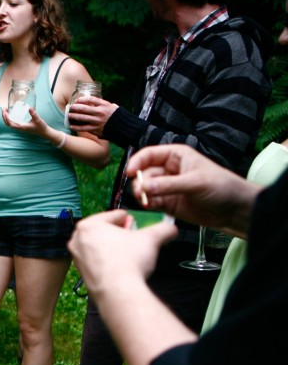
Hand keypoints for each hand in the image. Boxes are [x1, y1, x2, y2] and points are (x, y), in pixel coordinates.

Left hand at [2, 105, 49, 136]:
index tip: (5, 112)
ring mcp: (20, 127)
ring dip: (6, 117)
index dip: (6, 118)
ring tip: (5, 110)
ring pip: (10, 123)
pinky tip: (12, 113)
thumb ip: (33, 114)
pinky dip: (10, 117)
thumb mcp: (37, 119)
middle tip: (3, 109)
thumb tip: (29, 107)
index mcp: (21, 127)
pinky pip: (13, 122)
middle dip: (4, 116)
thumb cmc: (41, 127)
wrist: (44, 132)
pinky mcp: (22, 125)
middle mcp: (19, 127)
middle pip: (8, 123)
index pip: (10, 124)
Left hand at [67, 95, 117, 135]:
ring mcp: (97, 121)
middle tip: (70, 107)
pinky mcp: (96, 129)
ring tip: (69, 115)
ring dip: (73, 116)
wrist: (123, 127)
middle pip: (84, 108)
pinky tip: (72, 125)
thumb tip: (92, 101)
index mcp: (104, 105)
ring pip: (82, 118)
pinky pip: (84, 128)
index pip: (90, 99)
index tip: (77, 100)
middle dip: (75, 107)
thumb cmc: (117, 116)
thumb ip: (102, 104)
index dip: (82, 99)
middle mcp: (100, 112)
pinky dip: (77, 127)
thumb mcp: (112, 106)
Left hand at [68, 210, 176, 294]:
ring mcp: (77, 257)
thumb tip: (170, 228)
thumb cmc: (128, 262)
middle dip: (120, 233)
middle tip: (134, 238)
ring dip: (114, 247)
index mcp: (89, 225)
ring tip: (129, 253)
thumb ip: (162, 229)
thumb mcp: (151, 238)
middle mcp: (78, 240)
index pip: (114, 215)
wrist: (119, 291)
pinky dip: (108, 261)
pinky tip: (121, 266)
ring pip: (99, 245)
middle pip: (104, 230)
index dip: (129, 219)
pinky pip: (97, 261)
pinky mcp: (81, 273)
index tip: (135, 224)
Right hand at [127, 144, 258, 235]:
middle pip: (144, 173)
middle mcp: (168, 170)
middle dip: (140, 182)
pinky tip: (150, 206)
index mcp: (176, 156)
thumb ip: (168, 185)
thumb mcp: (195, 182)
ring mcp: (167, 187)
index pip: (149, 155)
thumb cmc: (222, 187)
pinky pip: (151, 201)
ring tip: (147, 201)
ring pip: (145, 188)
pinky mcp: (168, 203)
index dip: (137, 162)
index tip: (129, 173)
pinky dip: (148, 204)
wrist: (234, 209)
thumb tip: (144, 186)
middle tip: (142, 192)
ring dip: (143, 194)